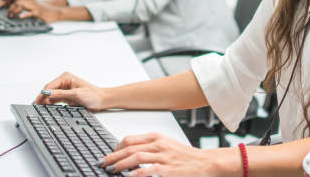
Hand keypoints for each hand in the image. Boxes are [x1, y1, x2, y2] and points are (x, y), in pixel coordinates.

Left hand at [0, 0, 61, 22]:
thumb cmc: (43, 9)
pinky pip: (30, 12)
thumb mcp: (32, 6)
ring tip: (10, 16)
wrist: (56, 11)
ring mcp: (34, 6)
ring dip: (13, 10)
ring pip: (20, 5)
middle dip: (5, 5)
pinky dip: (25, 14)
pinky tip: (21, 17)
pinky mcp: (38, 12)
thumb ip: (23, 7)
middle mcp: (29, 0)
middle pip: (14, 0)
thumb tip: (11, 10)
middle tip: (0, 10)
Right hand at [34, 71, 107, 109]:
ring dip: (46, 101)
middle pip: (49, 90)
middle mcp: (64, 81)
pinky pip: (55, 99)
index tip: (36, 102)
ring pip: (51, 95)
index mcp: (66, 77)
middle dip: (42, 98)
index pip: (49, 86)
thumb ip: (61, 94)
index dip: (42, 94)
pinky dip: (51, 104)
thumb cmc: (93, 95)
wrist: (102, 100)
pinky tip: (47, 108)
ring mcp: (65, 88)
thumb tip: (48, 93)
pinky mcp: (66, 95)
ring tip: (40, 109)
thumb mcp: (76, 95)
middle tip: (36, 107)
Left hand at [100, 133, 220, 176]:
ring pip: (136, 157)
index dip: (116, 147)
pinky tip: (129, 176)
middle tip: (103, 163)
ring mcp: (163, 157)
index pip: (130, 139)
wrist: (205, 163)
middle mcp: (159, 145)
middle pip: (129, 147)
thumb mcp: (168, 145)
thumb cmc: (187, 157)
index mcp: (157, 137)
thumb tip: (133, 152)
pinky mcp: (168, 170)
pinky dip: (137, 173)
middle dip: (113, 156)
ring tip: (112, 170)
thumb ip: (151, 147)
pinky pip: (148, 170)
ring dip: (121, 164)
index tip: (109, 155)